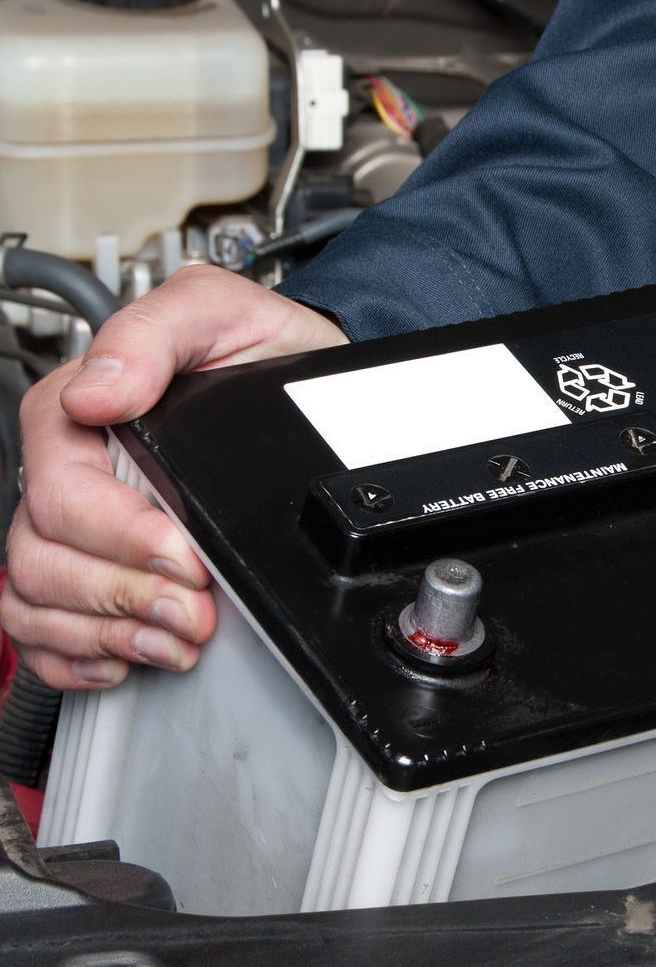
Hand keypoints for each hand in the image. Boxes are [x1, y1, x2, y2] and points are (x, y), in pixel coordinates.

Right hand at [2, 265, 347, 689]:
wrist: (307, 384)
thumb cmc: (263, 349)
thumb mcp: (223, 311)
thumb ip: (156, 333)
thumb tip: (100, 390)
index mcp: (80, 410)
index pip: (59, 490)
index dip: (119, 534)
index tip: (183, 554)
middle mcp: (73, 469)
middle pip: (43, 555)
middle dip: (123, 593)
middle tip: (194, 608)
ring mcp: (81, 523)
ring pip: (36, 598)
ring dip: (108, 631)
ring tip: (177, 635)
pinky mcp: (99, 563)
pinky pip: (44, 628)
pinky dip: (78, 654)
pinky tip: (128, 652)